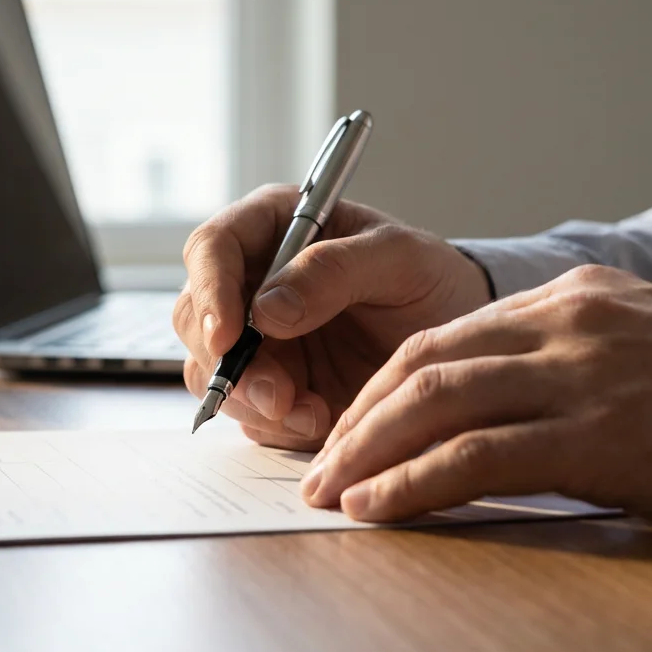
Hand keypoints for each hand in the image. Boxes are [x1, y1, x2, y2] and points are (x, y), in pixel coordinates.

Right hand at [174, 185, 491, 449]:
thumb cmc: (429, 279)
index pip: (212, 248)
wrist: (454, 338)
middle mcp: (251, 281)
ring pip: (212, 371)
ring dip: (252, 401)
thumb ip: (335, 271)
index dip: (210, 291)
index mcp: (273, 226)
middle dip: (230, 363)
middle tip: (278, 396)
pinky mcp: (269, 385)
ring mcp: (256, 337)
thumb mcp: (400, 260)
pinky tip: (318, 420)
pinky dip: (274, 424)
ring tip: (312, 414)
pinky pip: (245, 411)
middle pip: (197, 317)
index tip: (230, 337)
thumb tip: (267, 308)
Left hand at [302, 265, 651, 534]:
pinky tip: (377, 508)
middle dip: (357, 421)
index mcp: (572, 299)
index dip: (381, 388)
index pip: (444, 337)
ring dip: (367, 452)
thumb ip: (566, 363)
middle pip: (422, 364)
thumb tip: (495, 413)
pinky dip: (413, 484)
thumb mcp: (642, 349)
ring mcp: (580, 375)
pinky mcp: (600, 435)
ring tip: (328, 494)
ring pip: (436, 403)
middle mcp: (565, 323)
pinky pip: (476, 457)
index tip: (348, 431)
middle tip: (317, 468)